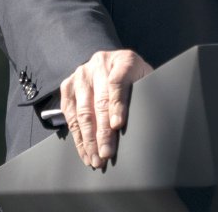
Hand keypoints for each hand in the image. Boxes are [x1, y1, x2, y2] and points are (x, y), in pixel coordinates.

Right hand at [59, 49, 152, 167]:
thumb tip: (149, 120)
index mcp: (124, 60)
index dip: (117, 105)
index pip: (118, 83)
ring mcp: (81, 74)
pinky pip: (71, 115)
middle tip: (107, 153)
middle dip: (103, 131)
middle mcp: (100, 63)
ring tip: (96, 158)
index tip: (118, 125)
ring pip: (83, 111)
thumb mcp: (146, 81)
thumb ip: (146, 94)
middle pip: (100, 100)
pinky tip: (85, 151)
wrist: (114, 66)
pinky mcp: (68, 86)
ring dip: (89, 139)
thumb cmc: (135, 79)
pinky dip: (78, 137)